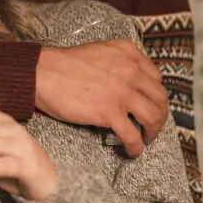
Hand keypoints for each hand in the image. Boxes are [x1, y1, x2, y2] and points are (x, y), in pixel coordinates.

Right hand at [36, 39, 167, 157]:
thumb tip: (123, 82)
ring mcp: (121, 93)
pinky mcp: (109, 112)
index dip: (154, 95)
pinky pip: (132, 135)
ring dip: (153, 132)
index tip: (148, 104)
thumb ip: (116, 62)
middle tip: (151, 125)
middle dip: (160, 115)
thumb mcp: (98, 51)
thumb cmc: (62, 64)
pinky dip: (136, 146)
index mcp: (127, 54)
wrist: (42, 73)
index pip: (155, 78)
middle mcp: (130, 71)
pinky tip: (133, 151)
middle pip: (160, 98)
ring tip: (145, 139)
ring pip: (153, 117)